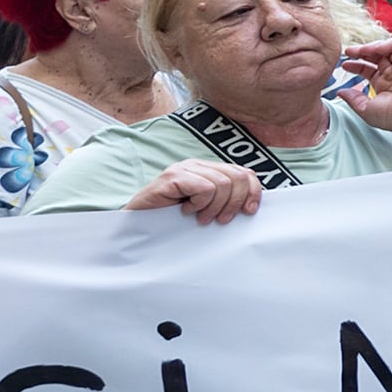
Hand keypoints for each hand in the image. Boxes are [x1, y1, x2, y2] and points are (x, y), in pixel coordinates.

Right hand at [130, 160, 263, 223]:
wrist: (139, 227)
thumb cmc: (173, 220)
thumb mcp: (207, 209)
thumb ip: (226, 201)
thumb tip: (252, 203)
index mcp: (209, 170)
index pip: (244, 172)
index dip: (253, 191)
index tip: (249, 212)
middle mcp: (198, 165)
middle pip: (237, 177)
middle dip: (234, 203)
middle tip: (220, 220)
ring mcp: (184, 168)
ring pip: (222, 184)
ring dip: (214, 207)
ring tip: (200, 217)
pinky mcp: (172, 177)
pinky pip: (204, 188)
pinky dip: (200, 203)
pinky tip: (186, 210)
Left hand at [331, 36, 391, 130]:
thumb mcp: (366, 109)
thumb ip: (353, 99)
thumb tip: (341, 92)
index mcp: (384, 86)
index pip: (369, 70)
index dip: (356, 66)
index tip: (344, 65)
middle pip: (376, 57)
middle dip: (361, 52)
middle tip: (348, 52)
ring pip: (387, 49)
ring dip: (372, 47)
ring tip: (360, 50)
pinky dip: (388, 43)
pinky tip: (377, 49)